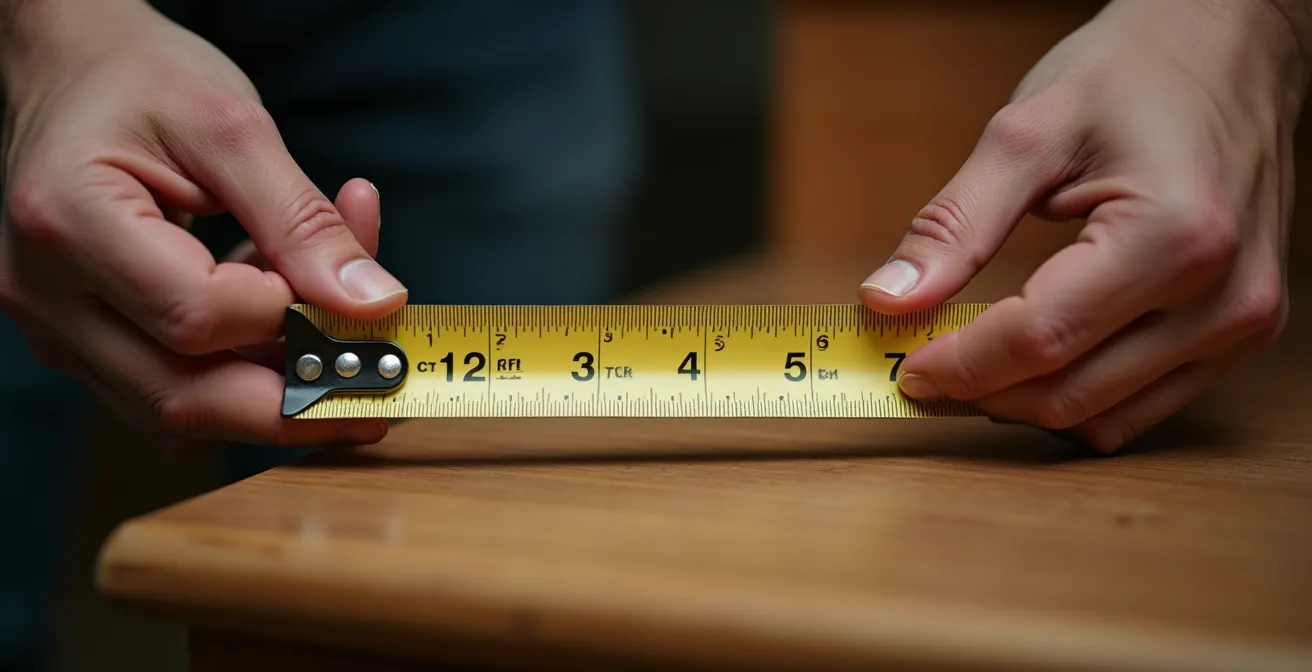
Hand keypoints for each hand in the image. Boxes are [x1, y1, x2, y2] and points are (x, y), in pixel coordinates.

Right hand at [0, 1, 407, 448]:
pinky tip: (282, 298)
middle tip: (384, 376)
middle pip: (184, 397)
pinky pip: (178, 386)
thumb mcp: (233, 126)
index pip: (197, 317)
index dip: (287, 317)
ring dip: (277, 382)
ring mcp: (61, 329)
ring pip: (184, 409)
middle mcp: (49, 296)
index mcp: (72, 224)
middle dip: (301, 400)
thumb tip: (373, 305)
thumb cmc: (143, 80)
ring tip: (330, 308)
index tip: (344, 288)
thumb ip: (302, 221)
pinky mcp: (87, 342)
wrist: (73, 73)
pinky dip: (246, 365)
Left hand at [858, 0, 1306, 451]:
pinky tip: (1034, 359)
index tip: (903, 365)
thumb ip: (955, 225)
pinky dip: (1077, 397)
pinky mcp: (1241, 332)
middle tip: (924, 362)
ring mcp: (1241, 322)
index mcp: (1174, 236)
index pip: (1040, 339)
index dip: (959, 364)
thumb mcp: (1026, 133)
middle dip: (983, 390)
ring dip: (1025, 404)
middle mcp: (1222, 295)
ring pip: (1104, 418)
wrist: (1231, 47)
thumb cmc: (1135, 72)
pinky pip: (1142, 406)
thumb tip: (887, 301)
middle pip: (1070, 394)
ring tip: (974, 359)